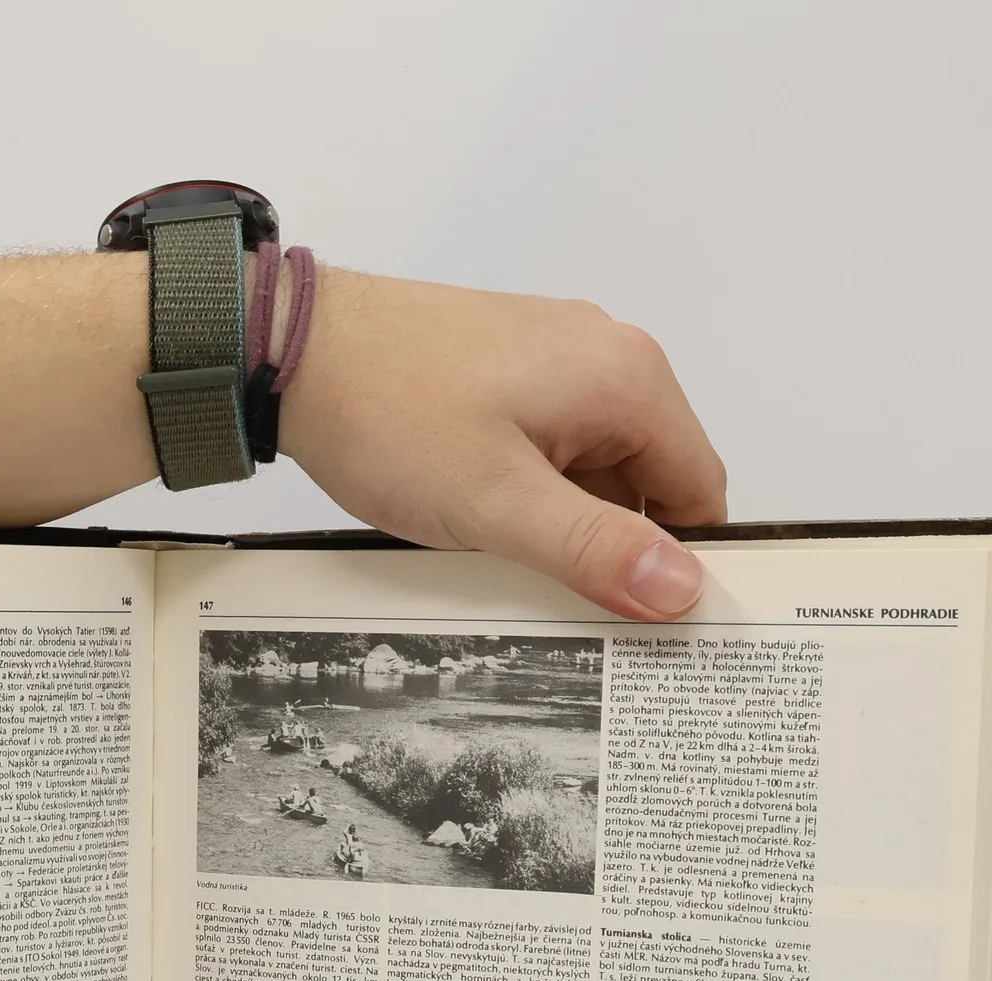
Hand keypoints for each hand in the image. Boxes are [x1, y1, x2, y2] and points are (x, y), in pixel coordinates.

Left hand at [281, 271, 727, 618]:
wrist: (294, 349)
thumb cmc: (391, 415)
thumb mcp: (498, 503)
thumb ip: (594, 549)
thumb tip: (684, 589)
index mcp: (628, 379)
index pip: (698, 490)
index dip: (678, 562)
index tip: (644, 622)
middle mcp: (606, 357)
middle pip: (648, 481)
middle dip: (613, 547)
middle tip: (562, 607)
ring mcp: (554, 361)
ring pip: (592, 471)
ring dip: (562, 526)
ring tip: (507, 564)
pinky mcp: (508, 372)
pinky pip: (548, 451)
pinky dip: (528, 496)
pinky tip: (481, 528)